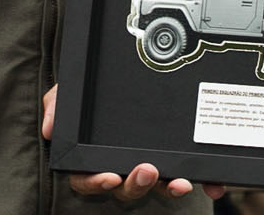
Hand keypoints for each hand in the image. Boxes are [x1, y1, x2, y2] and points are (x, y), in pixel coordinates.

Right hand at [42, 85, 225, 202]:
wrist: (118, 75)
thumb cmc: (89, 95)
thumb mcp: (67, 95)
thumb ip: (57, 107)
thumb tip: (49, 128)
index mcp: (93, 158)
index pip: (88, 179)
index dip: (97, 184)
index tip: (109, 177)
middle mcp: (122, 165)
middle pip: (126, 187)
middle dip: (136, 184)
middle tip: (147, 171)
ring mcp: (150, 164)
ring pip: (157, 186)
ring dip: (168, 187)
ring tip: (178, 181)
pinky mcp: (175, 158)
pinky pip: (188, 173)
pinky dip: (202, 181)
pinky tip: (213, 184)